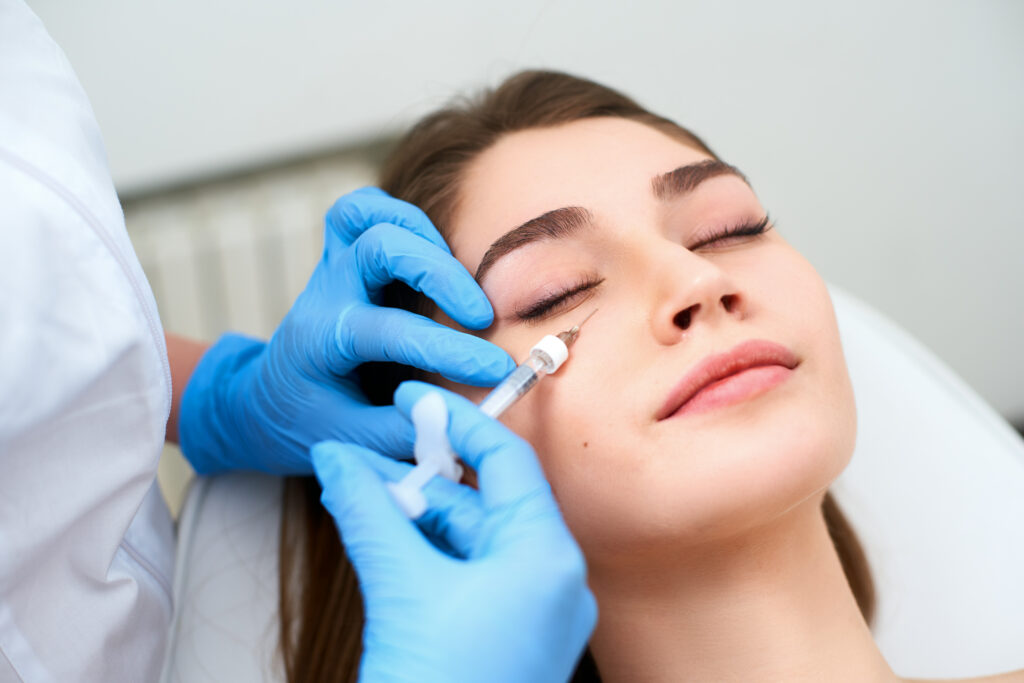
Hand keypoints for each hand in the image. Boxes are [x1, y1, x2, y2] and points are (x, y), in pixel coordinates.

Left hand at [178, 187, 514, 474]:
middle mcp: (327, 294)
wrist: (269, 400)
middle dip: (441, 275)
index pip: (391, 332)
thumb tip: (459, 421)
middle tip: (483, 317)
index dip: (450, 349)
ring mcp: (333, 266)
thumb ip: (404, 431)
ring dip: (422, 235)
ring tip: (462, 279)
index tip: (496, 370)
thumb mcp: (350, 441)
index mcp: (323, 343)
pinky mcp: (342, 253)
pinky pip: (364, 209)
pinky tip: (433, 251)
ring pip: (367, 213)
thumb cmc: (310, 422)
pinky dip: (401, 216)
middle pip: (380, 247)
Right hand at [313, 381, 596, 682]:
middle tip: (370, 453)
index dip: (458, 422)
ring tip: (362, 495)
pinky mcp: (507, 639)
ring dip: (417, 516)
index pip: (507, 462)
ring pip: (472, 540)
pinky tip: (382, 538)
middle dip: (424, 476)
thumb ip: (367, 510)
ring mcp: (531, 615)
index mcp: (546, 558)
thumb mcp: (399, 588)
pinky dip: (425, 554)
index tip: (414, 398)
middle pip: (486, 501)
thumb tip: (336, 458)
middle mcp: (550, 582)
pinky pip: (469, 576)